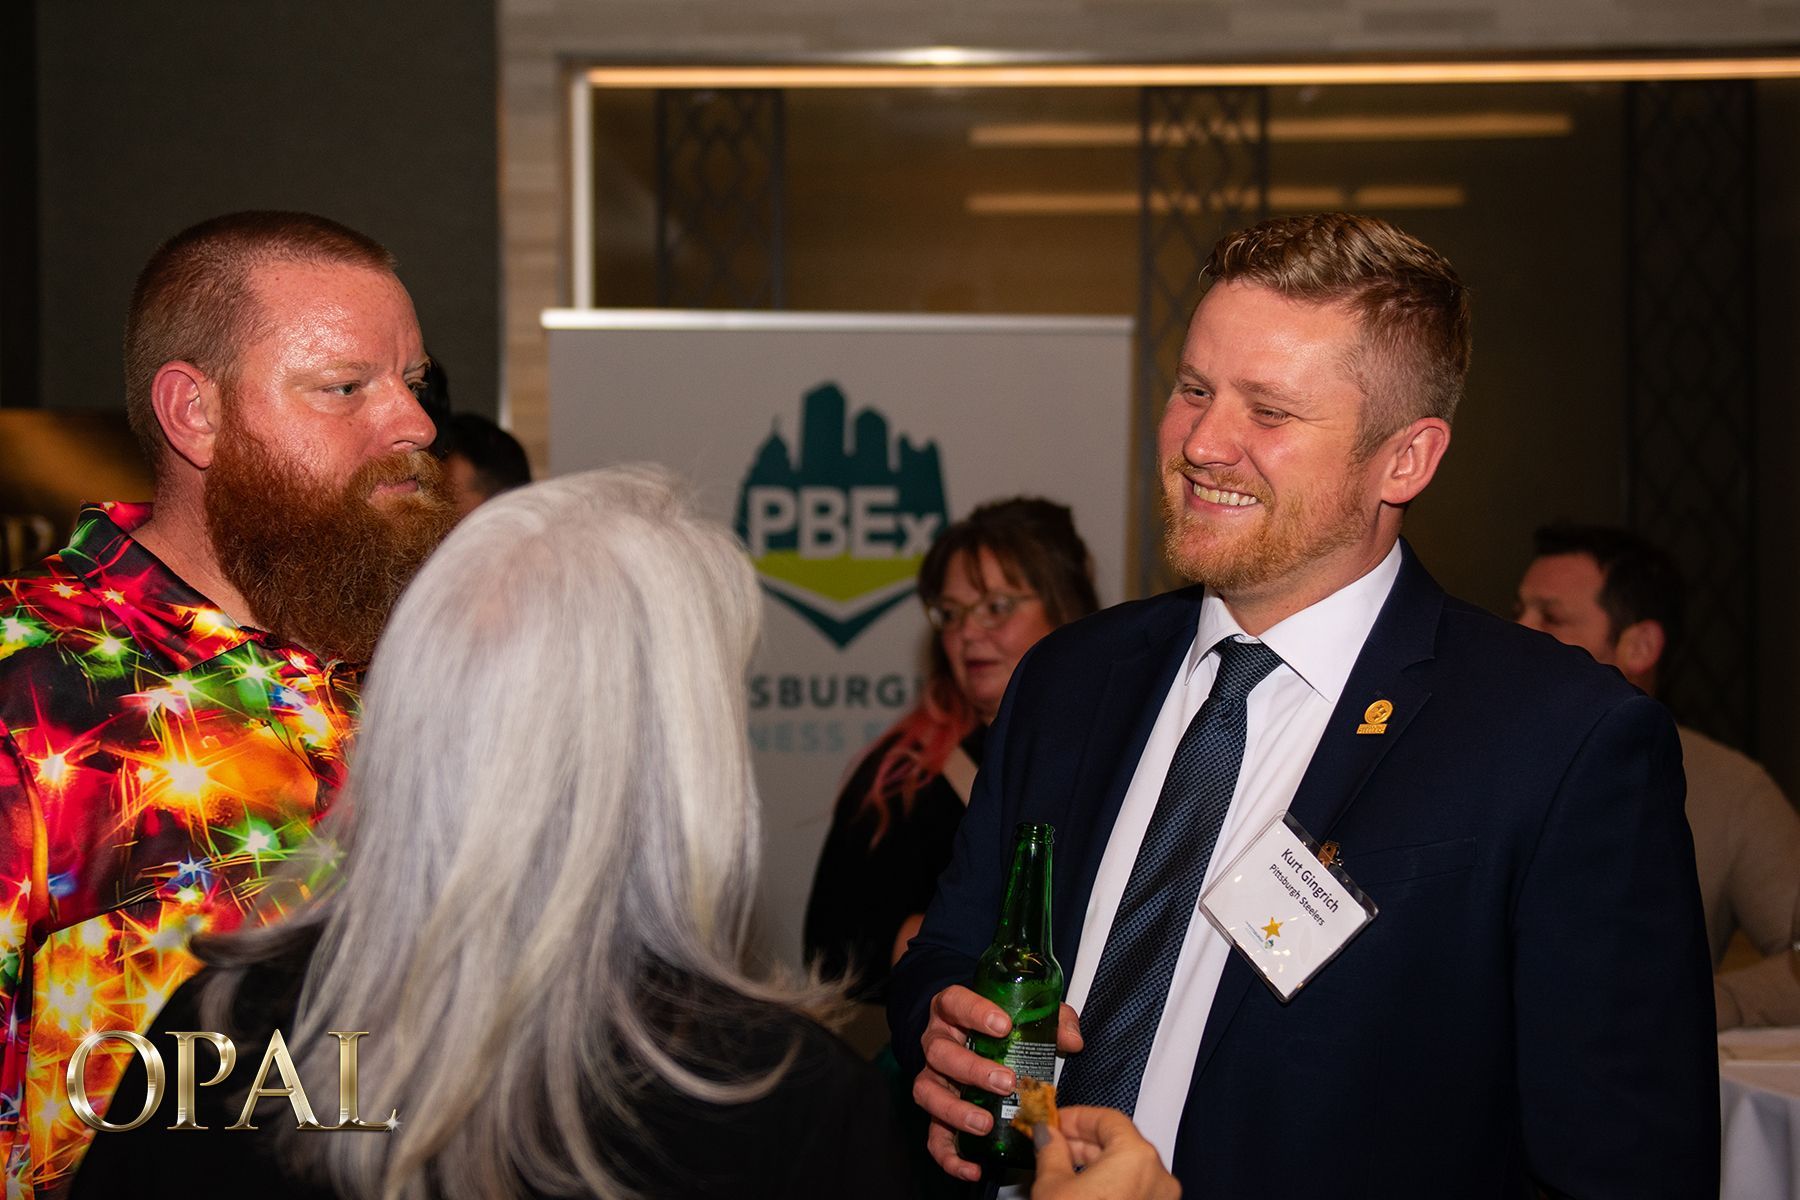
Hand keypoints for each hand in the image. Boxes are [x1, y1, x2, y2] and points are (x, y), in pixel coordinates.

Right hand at [913, 985, 1083, 1180]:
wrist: (975, 1041)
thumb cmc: (1000, 1025)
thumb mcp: (1026, 1014)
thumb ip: (1052, 1021)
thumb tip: (1072, 1041)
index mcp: (953, 1011)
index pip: (954, 1002)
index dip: (974, 1012)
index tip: (1003, 1024)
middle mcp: (938, 1042)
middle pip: (940, 1052)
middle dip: (972, 1069)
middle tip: (1005, 1082)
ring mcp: (934, 1077)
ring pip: (928, 1092)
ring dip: (955, 1110)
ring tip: (985, 1123)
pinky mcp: (936, 1112)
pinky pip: (933, 1136)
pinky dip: (948, 1154)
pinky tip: (972, 1166)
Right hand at [1029, 1106, 1179, 1199]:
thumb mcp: (1053, 1184)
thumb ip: (1050, 1149)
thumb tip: (1046, 1134)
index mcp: (1137, 1156)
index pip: (1107, 1117)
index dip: (1075, 1116)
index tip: (1054, 1119)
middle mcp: (1158, 1176)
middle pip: (1119, 1142)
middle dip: (1082, 1140)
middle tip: (1053, 1140)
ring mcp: (1160, 1198)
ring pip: (1125, 1168)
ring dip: (1093, 1163)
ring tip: (1061, 1167)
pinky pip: (1132, 1188)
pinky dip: (1108, 1183)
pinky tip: (1081, 1190)